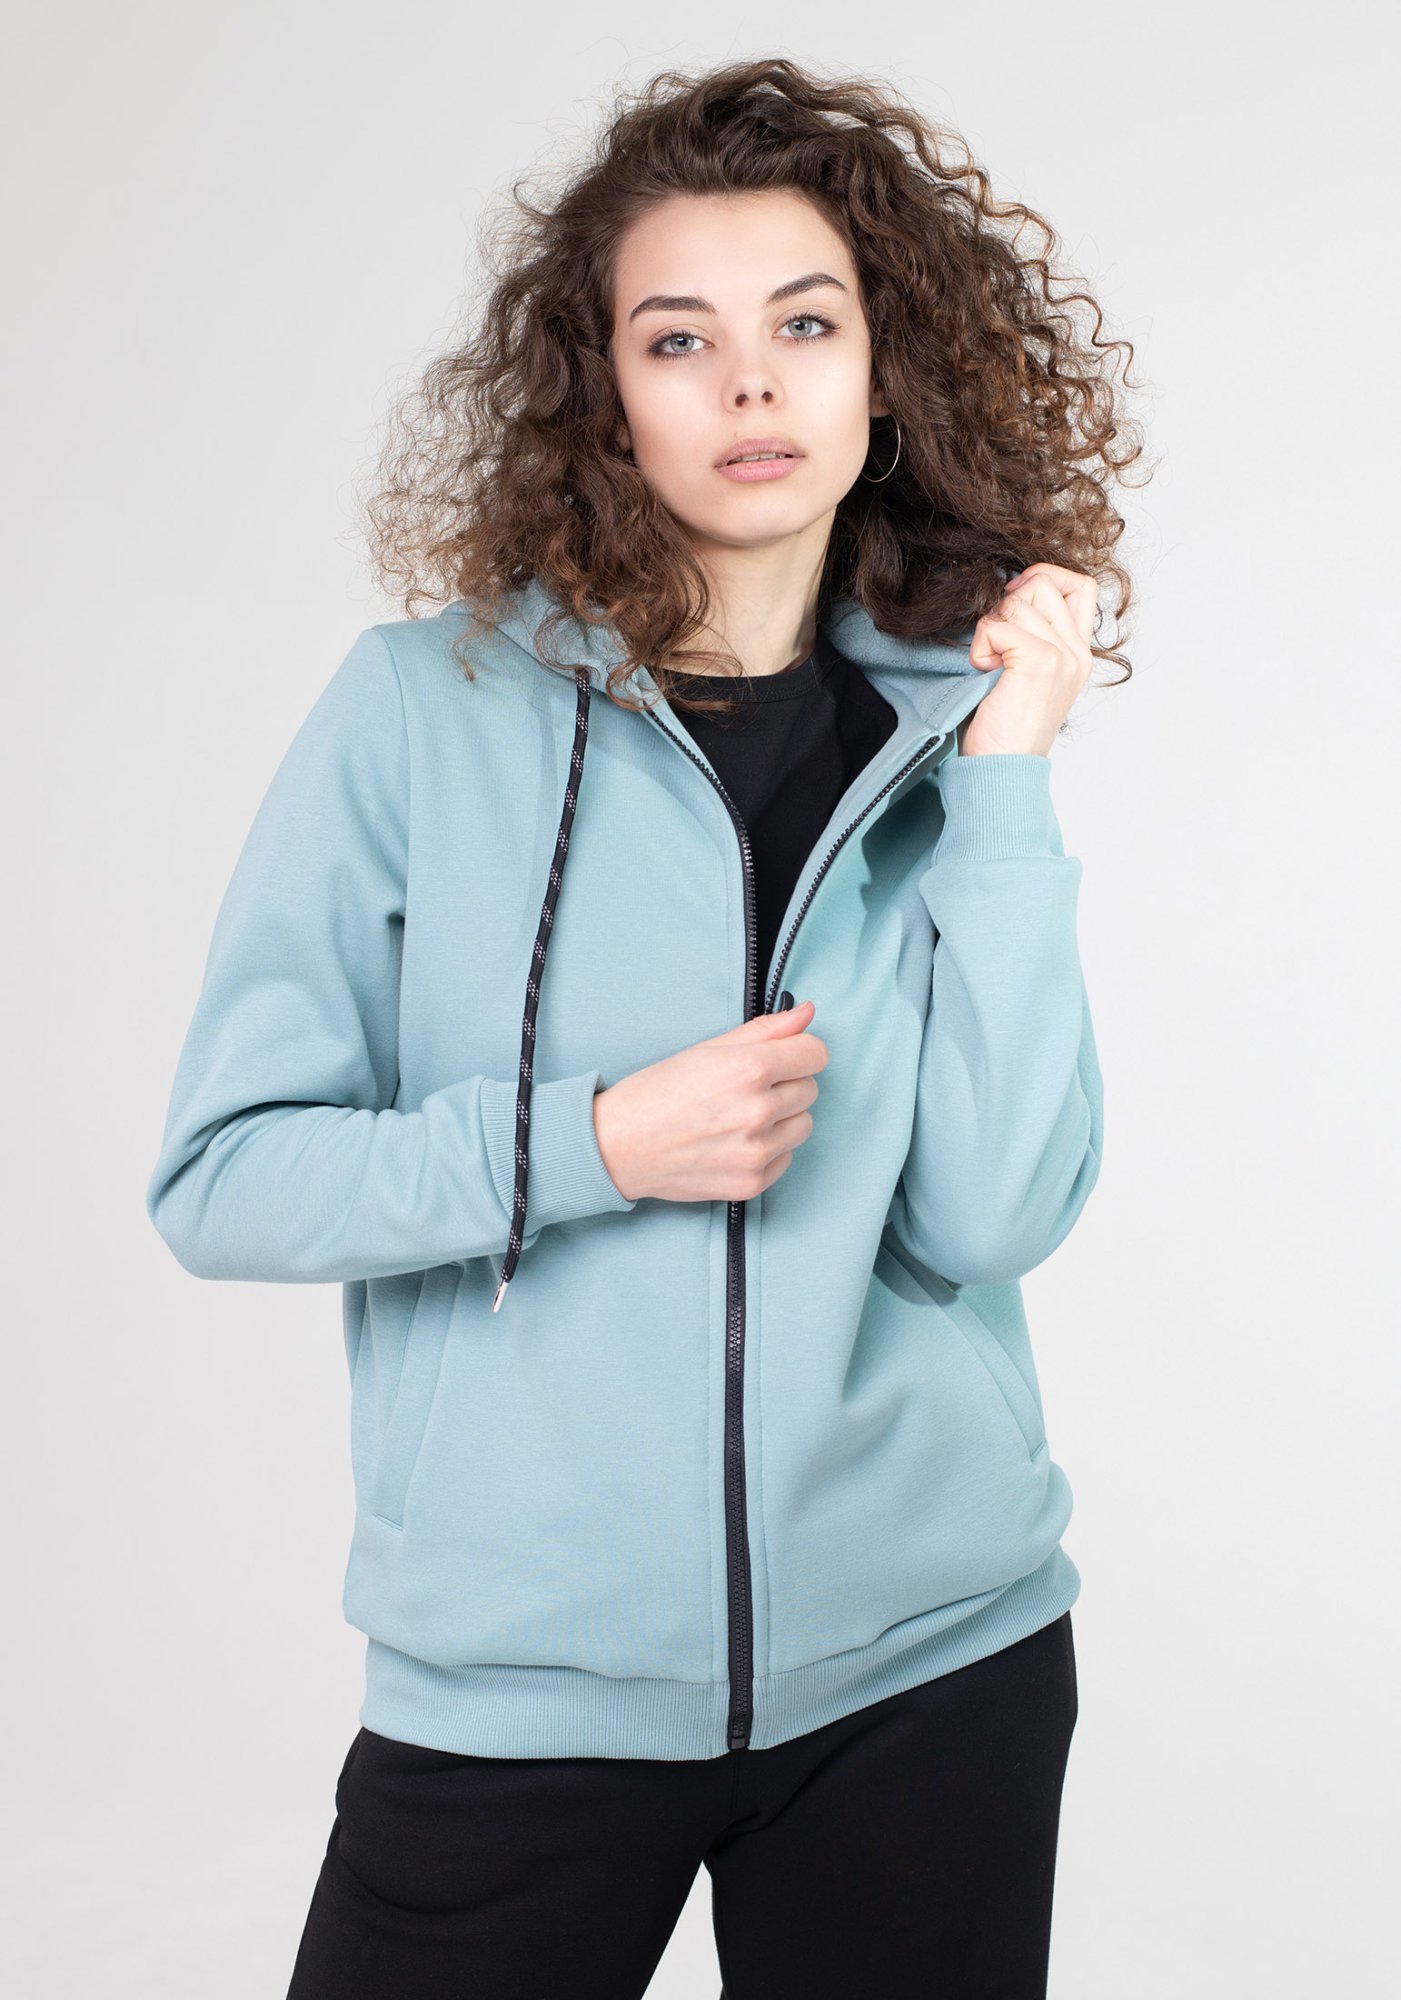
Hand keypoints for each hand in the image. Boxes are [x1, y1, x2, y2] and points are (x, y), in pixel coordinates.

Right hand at [592, 1001, 827, 1202]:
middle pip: (810, 1089)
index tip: (782, 1057)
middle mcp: (758, 1111)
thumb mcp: (706, 1050)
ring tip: (740, 1116)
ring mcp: (756, 1151)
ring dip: (782, 1118)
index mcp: (749, 1068)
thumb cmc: (656, 1093)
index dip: (798, 1052)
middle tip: (745, 1089)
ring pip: (804, 1125)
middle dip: (786, 1084)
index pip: (816, 1054)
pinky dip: (769, 1149)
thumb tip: (807, 1013)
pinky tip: (735, 1142)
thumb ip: (764, 1030)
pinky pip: (786, 1158)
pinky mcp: (752, 1183)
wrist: (619, 1147)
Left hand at [959, 563, 1096, 757]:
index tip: (1012, 598)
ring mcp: (1063, 655)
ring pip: (1018, 600)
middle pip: (1044, 583)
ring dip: (990, 628)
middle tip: (996, 645)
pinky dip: (980, 645)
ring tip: (990, 666)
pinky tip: (983, 672)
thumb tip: (1007, 591)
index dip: (1044, 576)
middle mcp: (1077, 652)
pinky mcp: (1040, 661)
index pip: (1080, 585)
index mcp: (1079, 653)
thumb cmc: (1003, 728)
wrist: (1002, 770)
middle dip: (1007, 603)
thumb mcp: (1026, 675)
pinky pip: (998, 624)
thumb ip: (1031, 634)